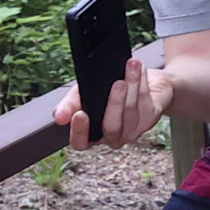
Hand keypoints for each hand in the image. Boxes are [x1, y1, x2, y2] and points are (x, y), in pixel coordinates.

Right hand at [52, 57, 169, 151]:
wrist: (139, 78)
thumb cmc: (105, 89)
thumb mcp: (82, 94)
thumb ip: (70, 104)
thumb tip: (59, 117)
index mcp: (92, 134)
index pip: (81, 143)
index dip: (80, 131)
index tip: (80, 114)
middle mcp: (112, 137)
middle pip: (111, 128)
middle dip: (115, 103)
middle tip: (117, 84)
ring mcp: (132, 131)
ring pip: (130, 112)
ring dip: (132, 86)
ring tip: (131, 66)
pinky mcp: (150, 120)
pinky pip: (145, 102)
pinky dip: (142, 82)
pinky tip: (139, 69)